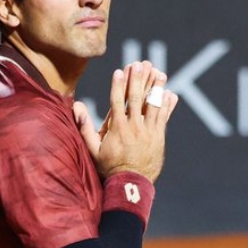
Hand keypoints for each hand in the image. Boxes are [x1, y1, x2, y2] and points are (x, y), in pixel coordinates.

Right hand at [74, 60, 177, 182]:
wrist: (131, 184)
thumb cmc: (109, 167)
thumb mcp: (92, 149)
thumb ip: (85, 127)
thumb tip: (76, 106)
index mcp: (117, 129)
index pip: (117, 101)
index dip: (119, 85)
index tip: (120, 70)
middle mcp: (134, 127)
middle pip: (137, 98)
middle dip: (139, 79)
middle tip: (142, 63)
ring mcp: (148, 132)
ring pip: (153, 105)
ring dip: (157, 87)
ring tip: (159, 73)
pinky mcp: (158, 137)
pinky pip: (164, 118)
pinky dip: (167, 105)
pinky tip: (171, 93)